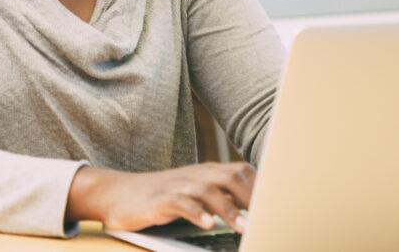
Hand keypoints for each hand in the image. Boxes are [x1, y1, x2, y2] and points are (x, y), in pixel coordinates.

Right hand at [66, 162, 254, 233]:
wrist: (117, 193)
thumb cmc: (161, 197)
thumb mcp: (193, 194)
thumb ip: (220, 197)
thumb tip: (253, 209)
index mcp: (207, 173)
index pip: (242, 172)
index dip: (262, 186)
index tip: (281, 204)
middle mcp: (196, 175)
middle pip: (230, 176)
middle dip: (251, 196)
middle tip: (268, 217)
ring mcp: (177, 185)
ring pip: (208, 191)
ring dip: (228, 209)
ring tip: (244, 227)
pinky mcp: (159, 200)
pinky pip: (180, 204)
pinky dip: (195, 213)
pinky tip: (207, 225)